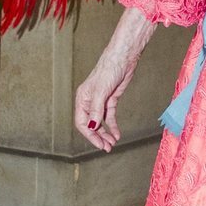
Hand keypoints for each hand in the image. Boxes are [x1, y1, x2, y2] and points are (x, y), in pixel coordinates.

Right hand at [74, 6, 154, 150]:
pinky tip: (117, 134)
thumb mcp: (102, 91)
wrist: (124, 58)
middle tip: (107, 148)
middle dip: (98, 137)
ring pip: (100, 122)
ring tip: (112, 143)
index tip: (99, 144)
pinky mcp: (111, 99)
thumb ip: (97, 109)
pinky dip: (113, 126)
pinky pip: (110, 117)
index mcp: (82, 99)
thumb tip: (92, 126)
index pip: (82, 122)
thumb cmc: (109, 69)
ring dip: (105, 133)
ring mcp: (100, 101)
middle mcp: (89, 101)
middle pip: (91, 124)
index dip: (90, 135)